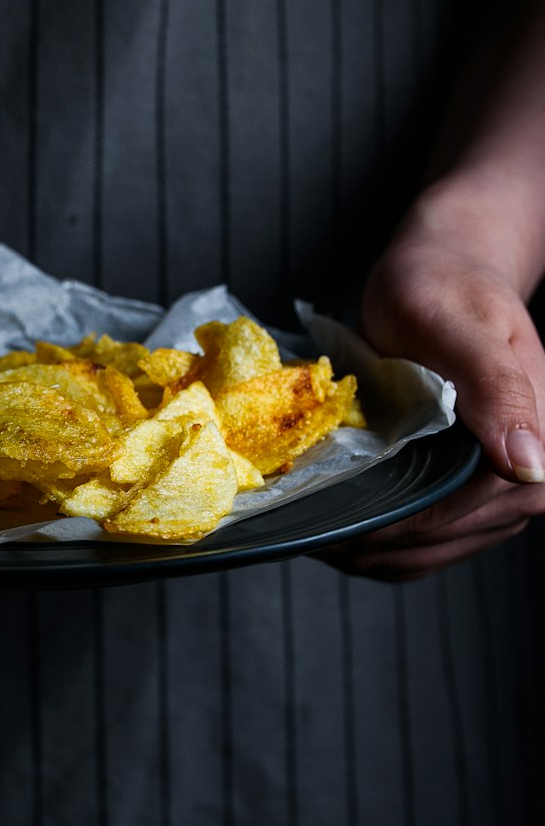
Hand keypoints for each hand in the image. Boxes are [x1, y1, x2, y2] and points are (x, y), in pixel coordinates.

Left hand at [321, 231, 544, 580]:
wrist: (442, 274)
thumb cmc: (445, 286)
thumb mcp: (462, 324)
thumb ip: (497, 388)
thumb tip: (528, 464)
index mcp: (539, 441)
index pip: (464, 511)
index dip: (396, 523)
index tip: (332, 521)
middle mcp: (527, 479)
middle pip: (444, 539)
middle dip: (373, 540)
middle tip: (304, 529)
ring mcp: (497, 496)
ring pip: (430, 552)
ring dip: (370, 551)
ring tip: (312, 530)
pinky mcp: (466, 499)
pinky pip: (422, 546)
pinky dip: (377, 546)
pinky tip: (336, 530)